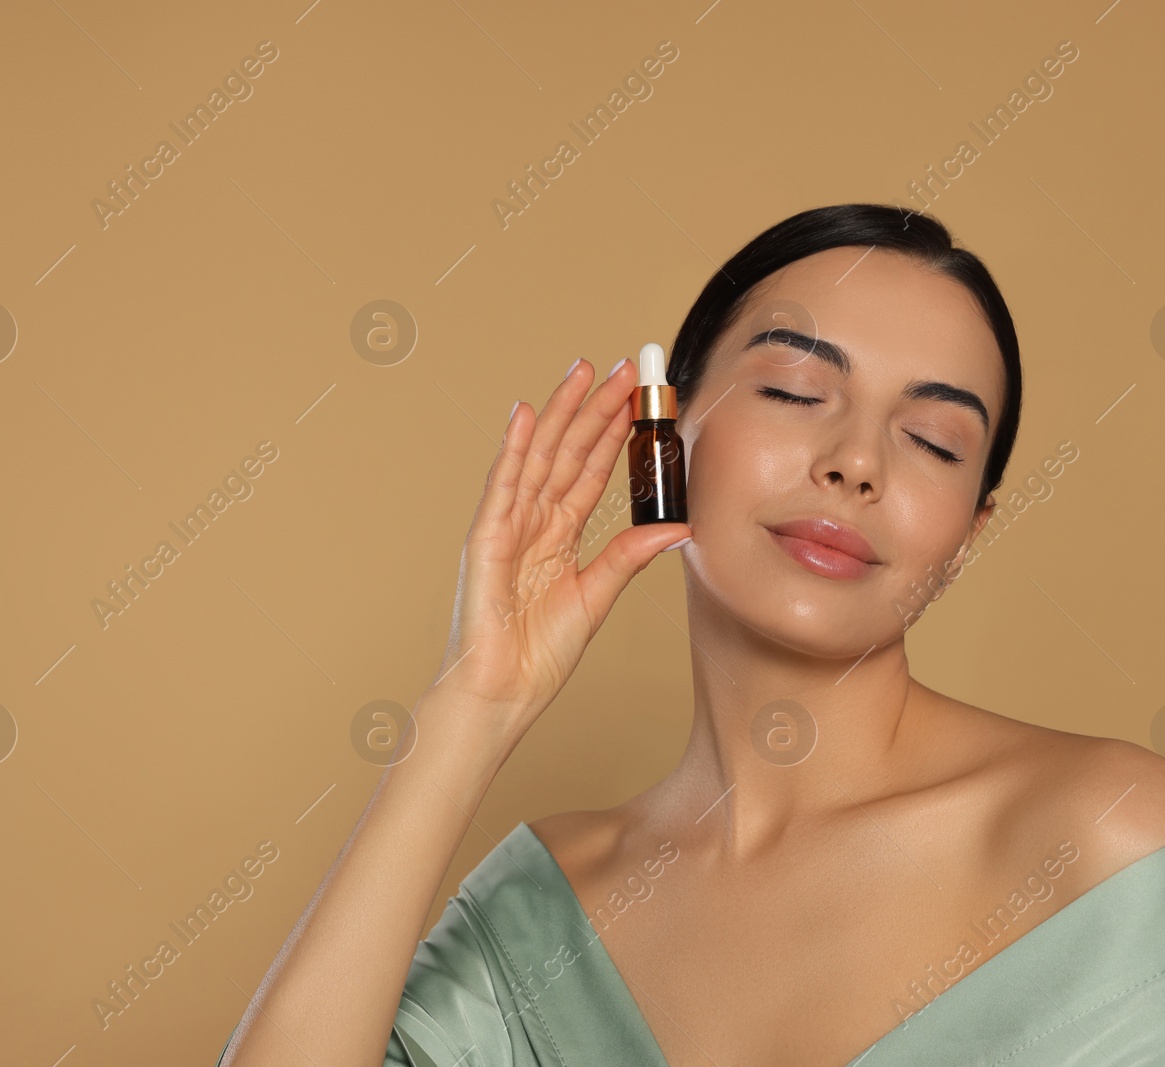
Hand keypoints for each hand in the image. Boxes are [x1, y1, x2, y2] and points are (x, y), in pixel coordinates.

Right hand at [429, 357, 691, 733]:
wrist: (504, 691)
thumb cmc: (538, 654)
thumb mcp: (597, 597)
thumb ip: (629, 555)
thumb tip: (677, 526)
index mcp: (558, 537)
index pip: (592, 472)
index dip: (614, 434)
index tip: (639, 401)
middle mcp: (532, 523)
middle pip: (568, 453)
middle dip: (594, 409)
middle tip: (622, 368)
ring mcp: (507, 527)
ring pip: (539, 457)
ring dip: (561, 413)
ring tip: (583, 372)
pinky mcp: (487, 540)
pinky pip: (502, 487)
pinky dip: (514, 450)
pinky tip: (527, 415)